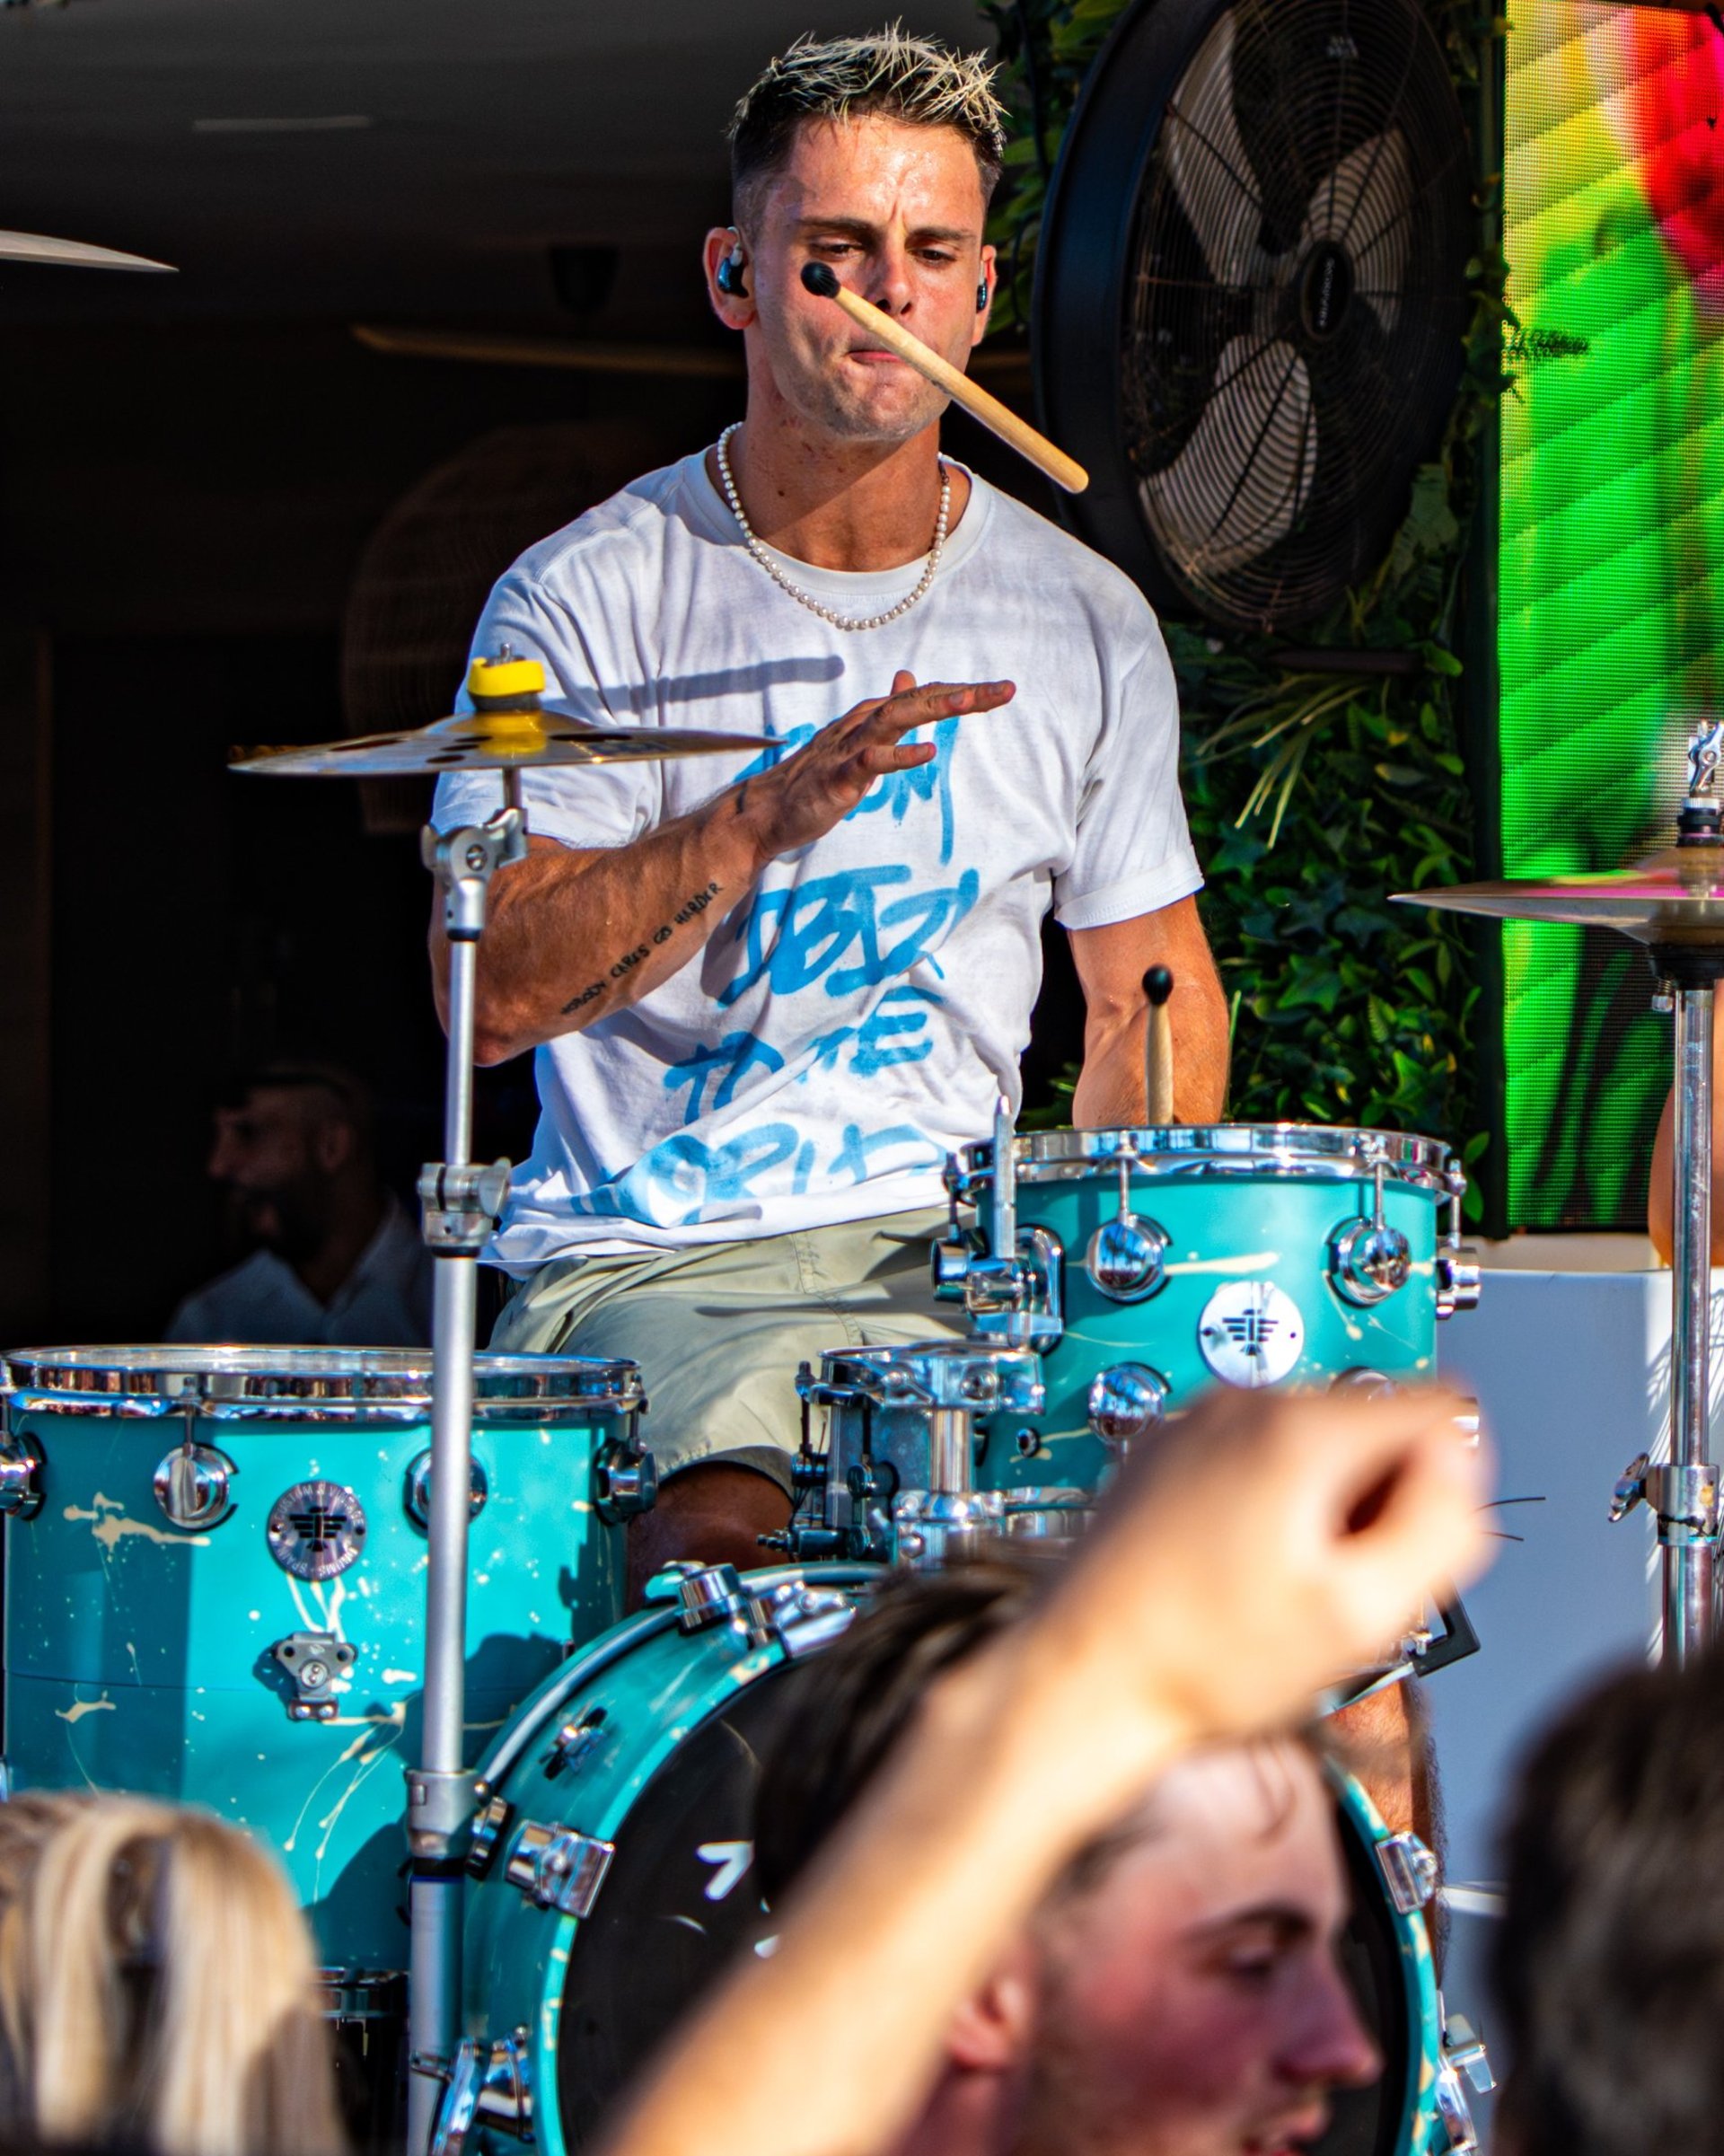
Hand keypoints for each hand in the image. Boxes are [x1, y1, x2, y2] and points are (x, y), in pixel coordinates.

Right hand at [731, 669, 1014, 862]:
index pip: (922, 696)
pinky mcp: (838, 778)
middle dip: (962, 695)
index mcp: (870, 718)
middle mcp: (861, 724)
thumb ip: (888, 715)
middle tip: (1004, 690)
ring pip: (895, 719)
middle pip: (917, 700)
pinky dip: (900, 756)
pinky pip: (872, 762)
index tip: (1001, 691)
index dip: (961, 692)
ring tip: (969, 704)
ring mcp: (848, 749)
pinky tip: (928, 755)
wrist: (767, 811)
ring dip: (933, 709)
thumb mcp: (859, 743)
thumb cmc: (815, 780)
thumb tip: (910, 680)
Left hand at [1024, 1386, 1488, 1781]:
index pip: (1443, 1409)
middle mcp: (1245, 1403)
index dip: (1444, 1490)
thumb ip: (1440, 1528)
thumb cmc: (1206, 1660)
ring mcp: (1200, 1422)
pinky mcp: (1169, 1449)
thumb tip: (1461, 1467)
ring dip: (1327, 1503)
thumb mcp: (1361, 1615)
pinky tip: (1241, 1566)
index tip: (1398, 1548)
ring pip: (1319, 1440)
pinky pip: (1258, 1455)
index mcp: (1300, 1429)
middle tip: (1337, 1579)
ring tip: (1281, 1578)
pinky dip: (1272, 1501)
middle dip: (1381, 1496)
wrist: (1089, 1675)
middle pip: (1377, 1422)